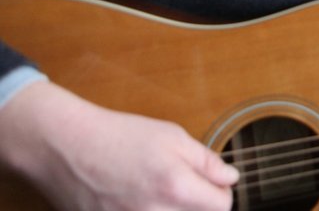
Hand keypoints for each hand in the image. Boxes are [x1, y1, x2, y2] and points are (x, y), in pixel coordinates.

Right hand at [0, 81, 238, 210]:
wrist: (66, 147)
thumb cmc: (119, 136)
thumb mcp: (172, 137)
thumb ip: (206, 161)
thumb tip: (230, 178)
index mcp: (176, 187)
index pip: (222, 206)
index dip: (221, 192)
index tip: (212, 183)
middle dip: (199, 205)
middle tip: (185, 187)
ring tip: (160, 193)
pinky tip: (140, 201)